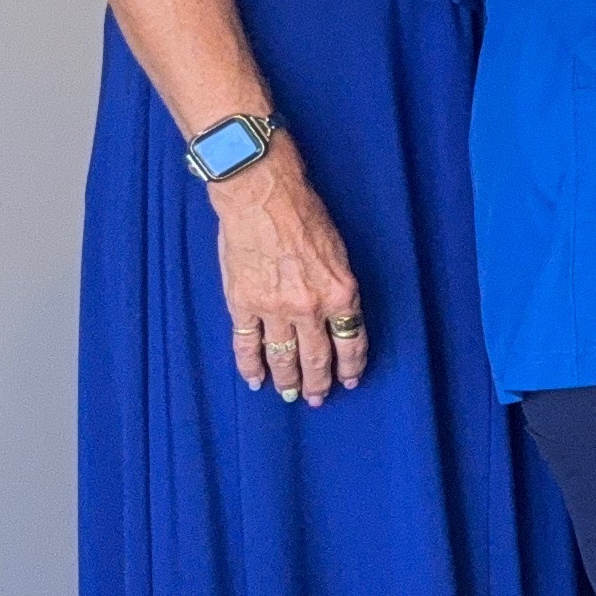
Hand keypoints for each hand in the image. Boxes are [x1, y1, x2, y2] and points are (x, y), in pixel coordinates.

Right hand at [209, 140, 363, 405]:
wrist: (262, 197)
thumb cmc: (305, 215)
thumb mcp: (339, 252)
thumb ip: (337, 287)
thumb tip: (337, 315)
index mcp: (341, 292)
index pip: (352, 341)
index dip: (351, 366)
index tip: (350, 380)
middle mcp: (310, 307)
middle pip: (317, 358)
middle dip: (319, 383)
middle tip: (317, 398)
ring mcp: (274, 309)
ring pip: (283, 357)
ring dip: (287, 380)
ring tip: (289, 395)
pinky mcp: (243, 304)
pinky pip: (247, 344)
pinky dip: (250, 365)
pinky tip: (255, 379)